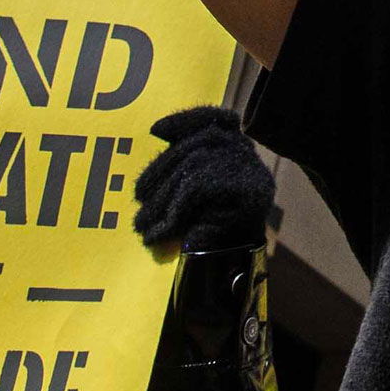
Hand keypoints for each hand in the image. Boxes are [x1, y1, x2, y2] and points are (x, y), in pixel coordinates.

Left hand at [131, 107, 275, 253]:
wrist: (230, 270)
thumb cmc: (205, 230)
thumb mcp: (189, 193)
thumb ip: (182, 166)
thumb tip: (156, 130)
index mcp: (237, 149)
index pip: (216, 120)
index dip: (187, 121)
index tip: (155, 130)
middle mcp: (248, 154)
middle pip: (198, 144)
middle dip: (160, 170)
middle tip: (137, 198)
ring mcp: (252, 172)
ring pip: (195, 166)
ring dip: (162, 198)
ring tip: (142, 224)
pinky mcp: (250, 192)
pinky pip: (199, 188)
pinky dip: (174, 210)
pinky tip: (161, 231)